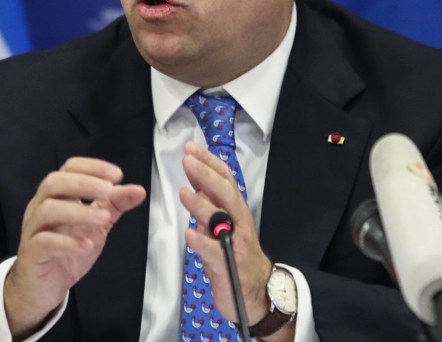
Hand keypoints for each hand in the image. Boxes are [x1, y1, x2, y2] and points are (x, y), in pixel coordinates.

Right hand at [5, 158, 145, 339]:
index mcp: (57, 196)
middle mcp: (41, 207)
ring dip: (79, 212)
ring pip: (48, 210)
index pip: (69, 169)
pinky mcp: (31, 254)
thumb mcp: (97, 226)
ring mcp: (33, 230)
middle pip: (54, 183)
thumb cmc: (67, 251)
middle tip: (109, 191)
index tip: (117, 175)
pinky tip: (87, 245)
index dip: (92, 167)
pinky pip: (44, 242)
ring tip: (104, 219)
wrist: (43, 288)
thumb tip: (138, 190)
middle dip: (84, 184)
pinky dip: (67, 242)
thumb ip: (115, 206)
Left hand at [180, 142, 274, 326]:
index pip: (225, 180)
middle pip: (226, 194)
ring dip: (202, 206)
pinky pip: (215, 253)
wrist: (257, 292)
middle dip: (206, 175)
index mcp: (235, 211)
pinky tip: (190, 235)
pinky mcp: (228, 265)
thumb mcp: (222, 227)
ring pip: (221, 220)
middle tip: (188, 160)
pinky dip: (202, 243)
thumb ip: (210, 206)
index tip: (191, 149)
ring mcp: (235, 243)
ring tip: (185, 193)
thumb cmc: (236, 255)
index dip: (209, 163)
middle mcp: (238, 223)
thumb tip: (195, 182)